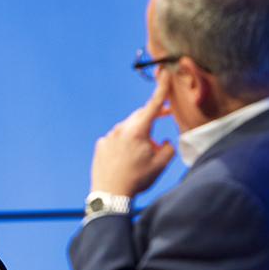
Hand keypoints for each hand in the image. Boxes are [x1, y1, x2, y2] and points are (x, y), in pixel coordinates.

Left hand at [91, 75, 175, 196]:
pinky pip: (116, 138)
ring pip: (128, 127)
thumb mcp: (160, 165)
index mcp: (138, 131)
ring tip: (143, 153)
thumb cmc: (136, 180)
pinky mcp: (100, 145)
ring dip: (139, 133)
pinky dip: (124, 142)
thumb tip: (164, 141)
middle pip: (141, 115)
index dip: (161, 90)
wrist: (109, 195)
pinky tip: (127, 158)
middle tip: (166, 116)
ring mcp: (109, 136)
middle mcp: (121, 129)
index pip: (153, 105)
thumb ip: (168, 148)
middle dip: (154, 115)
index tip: (164, 74)